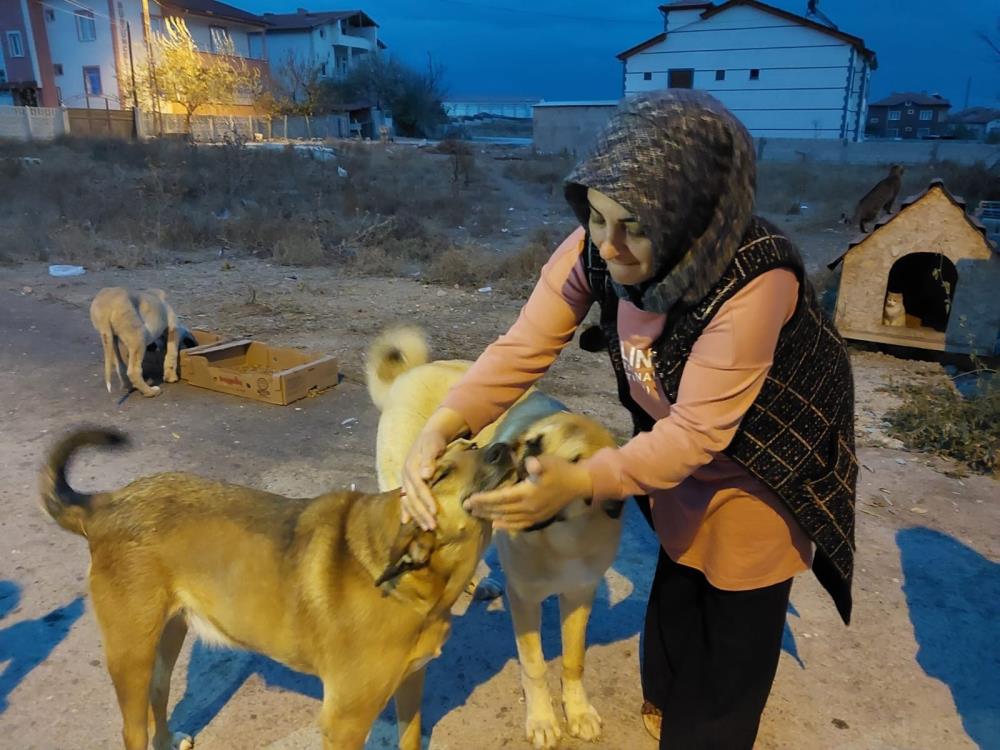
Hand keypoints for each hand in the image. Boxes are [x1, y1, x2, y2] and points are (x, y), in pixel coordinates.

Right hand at [401, 407, 469, 530]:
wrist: (430, 434)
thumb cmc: (434, 440)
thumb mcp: (432, 445)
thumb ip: (429, 459)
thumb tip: (426, 475)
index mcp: (411, 468)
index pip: (419, 488)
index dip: (426, 501)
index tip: (435, 513)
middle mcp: (406, 476)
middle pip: (413, 499)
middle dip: (422, 513)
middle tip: (432, 527)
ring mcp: (406, 480)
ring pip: (409, 502)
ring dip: (417, 516)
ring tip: (427, 528)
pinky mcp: (409, 483)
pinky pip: (406, 499)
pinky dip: (407, 511)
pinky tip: (406, 522)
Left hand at [463, 454, 591, 530]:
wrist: (579, 484)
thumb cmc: (560, 469)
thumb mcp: (548, 461)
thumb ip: (536, 464)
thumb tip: (530, 465)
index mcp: (527, 493)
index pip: (500, 498)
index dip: (484, 499)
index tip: (470, 499)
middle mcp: (528, 508)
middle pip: (500, 510)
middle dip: (482, 509)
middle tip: (466, 507)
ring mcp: (533, 515)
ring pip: (507, 519)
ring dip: (490, 516)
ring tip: (476, 514)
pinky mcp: (538, 519)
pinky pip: (518, 525)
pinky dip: (506, 525)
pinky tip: (496, 525)